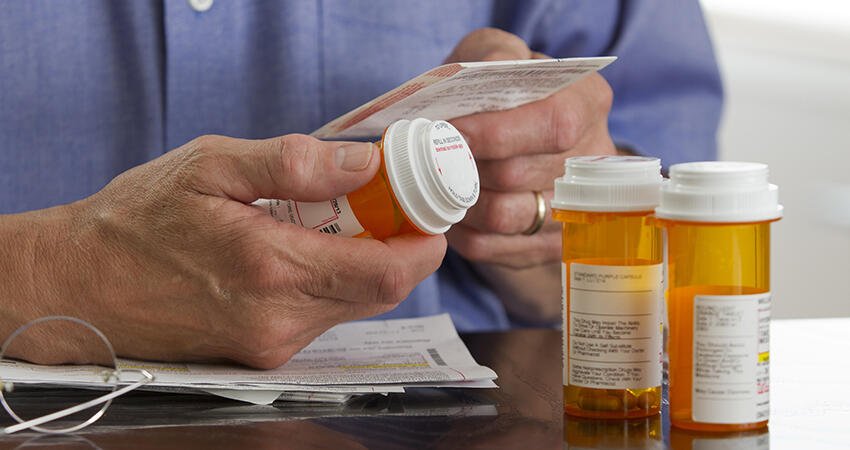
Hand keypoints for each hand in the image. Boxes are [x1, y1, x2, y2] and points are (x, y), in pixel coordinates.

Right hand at [0, 134, 445, 367]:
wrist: (80, 286)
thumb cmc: (137, 221)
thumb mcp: (210, 167)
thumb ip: (293, 165)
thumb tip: (366, 164)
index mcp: (272, 269)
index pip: (387, 273)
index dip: (425, 245)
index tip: (431, 211)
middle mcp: (279, 321)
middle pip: (380, 293)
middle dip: (400, 248)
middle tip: (392, 204)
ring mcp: (271, 345)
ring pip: (354, 306)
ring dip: (366, 264)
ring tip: (344, 220)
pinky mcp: (262, 355)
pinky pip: (322, 318)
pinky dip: (334, 283)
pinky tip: (310, 250)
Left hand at [444, 28, 616, 320]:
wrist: (512, 139)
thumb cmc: (498, 93)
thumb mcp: (496, 56)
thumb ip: (492, 57)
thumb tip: (484, 78)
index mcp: (587, 102)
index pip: (552, 124)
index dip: (496, 132)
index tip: (451, 131)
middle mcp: (591, 159)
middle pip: (520, 174)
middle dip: (465, 164)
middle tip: (429, 155)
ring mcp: (575, 209)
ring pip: (504, 216)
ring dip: (458, 198)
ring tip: (437, 179)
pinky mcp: (547, 246)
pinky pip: (492, 246)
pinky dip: (460, 228)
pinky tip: (450, 205)